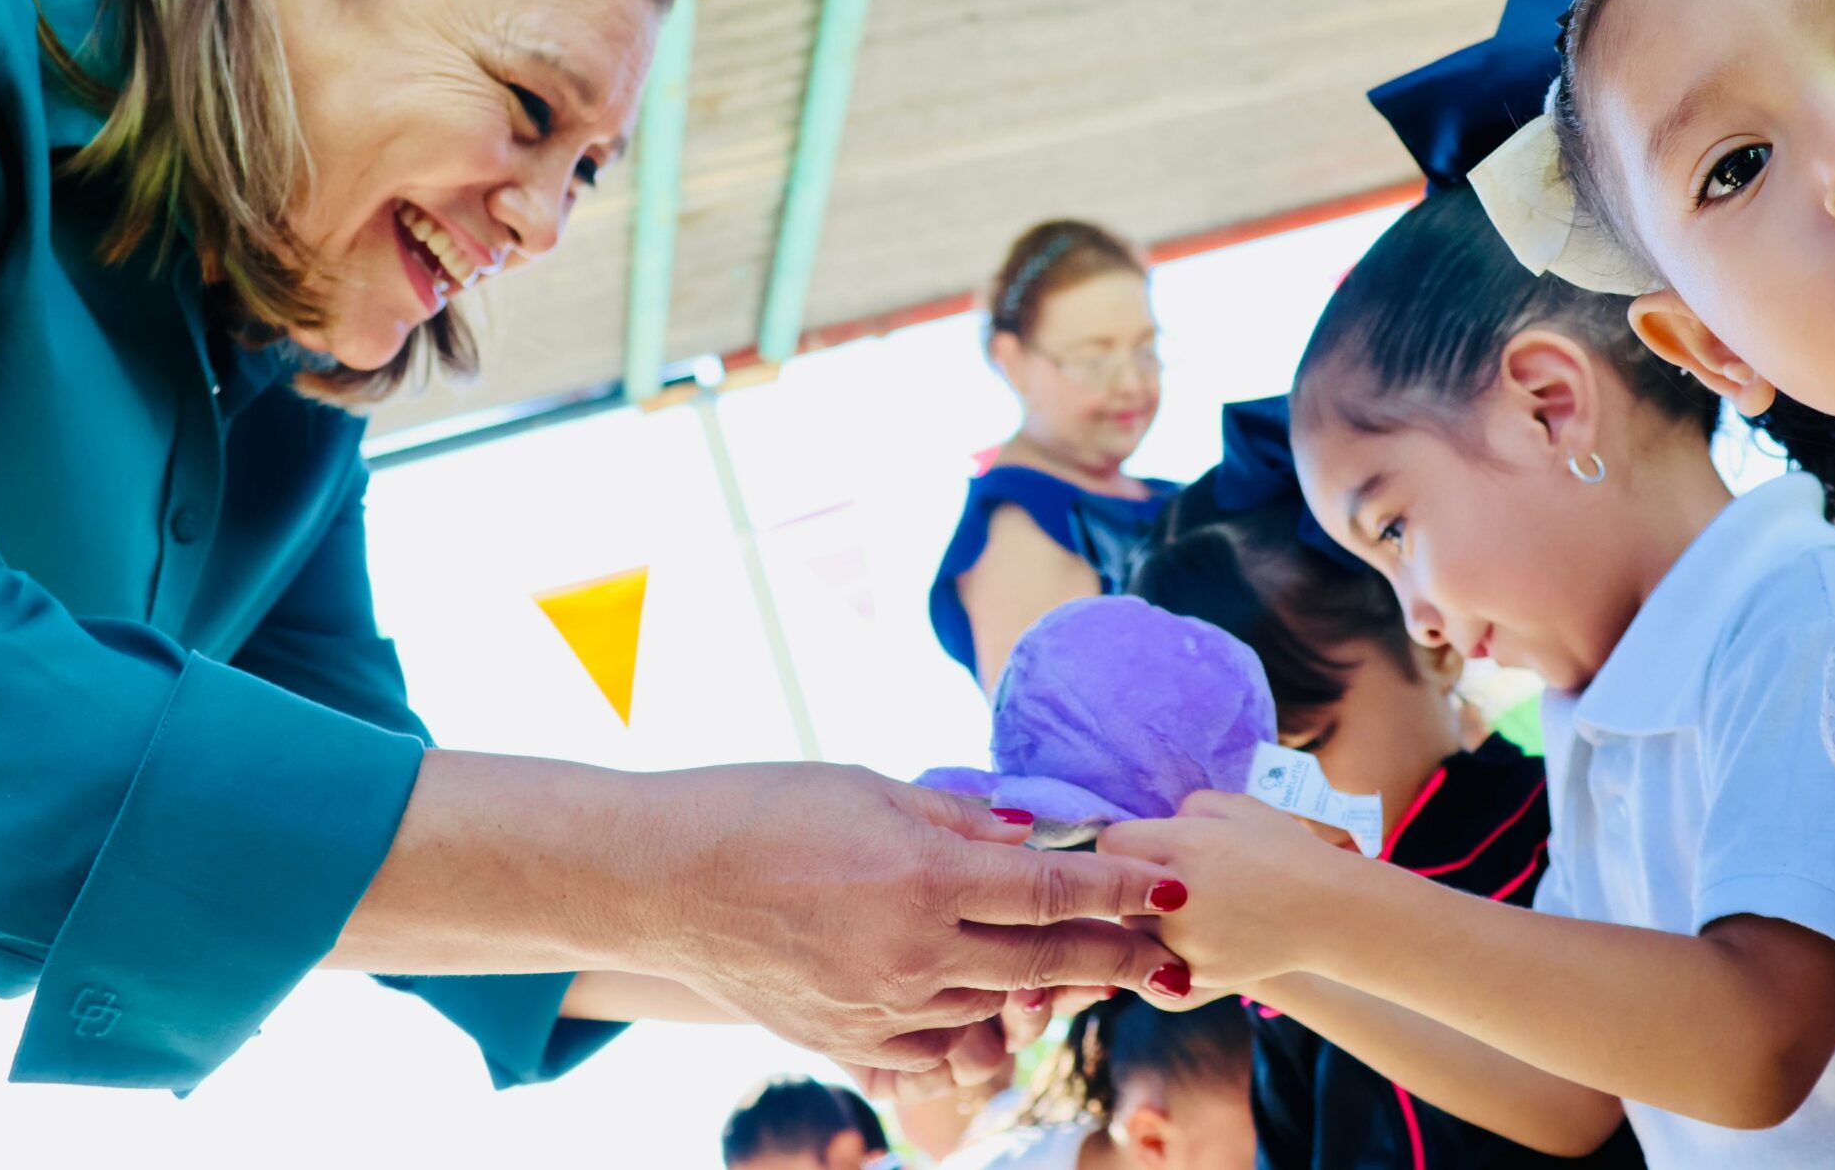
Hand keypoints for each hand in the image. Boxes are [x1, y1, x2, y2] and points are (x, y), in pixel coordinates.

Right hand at [639, 763, 1188, 1068]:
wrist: (662, 883)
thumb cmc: (760, 810)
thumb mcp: (867, 787)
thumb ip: (958, 818)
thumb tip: (1033, 835)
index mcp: (923, 878)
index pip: (1053, 890)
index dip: (1122, 887)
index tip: (1172, 881)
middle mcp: (914, 953)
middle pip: (1045, 960)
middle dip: (1117, 954)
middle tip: (1171, 953)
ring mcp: (882, 1007)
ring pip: (997, 1008)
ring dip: (1051, 990)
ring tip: (1096, 974)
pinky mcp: (849, 1041)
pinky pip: (938, 1048)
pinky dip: (978, 1028)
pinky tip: (1001, 1009)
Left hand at [1102, 790, 1367, 991]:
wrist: (1329, 910)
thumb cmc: (1284, 849)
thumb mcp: (1236, 806)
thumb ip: (1186, 809)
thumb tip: (1158, 826)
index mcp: (1181, 844)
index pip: (1110, 844)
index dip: (1126, 845)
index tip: (1147, 849)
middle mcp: (1175, 895)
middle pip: (1116, 892)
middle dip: (1131, 885)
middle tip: (1166, 884)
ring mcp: (1185, 940)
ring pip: (1133, 931)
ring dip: (1146, 922)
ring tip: (1189, 911)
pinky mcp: (1197, 974)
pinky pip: (1155, 964)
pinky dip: (1167, 953)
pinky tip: (1196, 936)